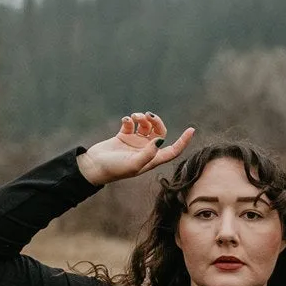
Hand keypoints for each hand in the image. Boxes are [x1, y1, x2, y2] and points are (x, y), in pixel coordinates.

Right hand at [77, 112, 194, 186]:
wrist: (93, 166)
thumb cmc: (114, 169)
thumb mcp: (133, 164)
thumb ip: (148, 154)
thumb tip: (160, 140)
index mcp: (151, 160)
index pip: (172, 151)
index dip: (183, 142)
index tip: (191, 130)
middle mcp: (145, 150)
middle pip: (160, 133)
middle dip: (157, 122)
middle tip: (148, 116)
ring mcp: (135, 143)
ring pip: (146, 126)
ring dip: (143, 119)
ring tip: (136, 116)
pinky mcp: (123, 136)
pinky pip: (132, 124)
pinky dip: (130, 120)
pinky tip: (126, 121)